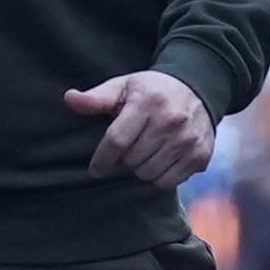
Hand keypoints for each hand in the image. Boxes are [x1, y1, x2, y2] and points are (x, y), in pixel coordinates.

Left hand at [65, 70, 213, 187]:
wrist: (198, 88)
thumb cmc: (151, 90)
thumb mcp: (123, 87)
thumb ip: (96, 98)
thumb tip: (69, 99)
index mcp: (147, 103)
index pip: (117, 141)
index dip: (102, 159)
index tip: (95, 169)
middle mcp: (170, 121)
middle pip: (131, 160)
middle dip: (123, 159)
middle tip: (129, 148)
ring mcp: (187, 139)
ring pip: (148, 173)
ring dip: (140, 168)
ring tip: (144, 152)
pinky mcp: (200, 155)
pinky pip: (168, 182)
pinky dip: (159, 177)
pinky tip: (159, 160)